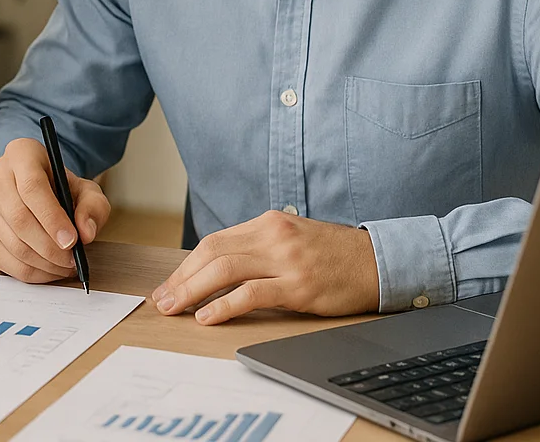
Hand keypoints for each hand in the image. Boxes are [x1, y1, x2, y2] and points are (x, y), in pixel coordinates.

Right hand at [0, 137, 110, 282]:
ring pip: (13, 244)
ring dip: (45, 263)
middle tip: (73, 260)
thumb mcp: (86, 190)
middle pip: (20, 219)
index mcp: (20, 154)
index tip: (72, 241)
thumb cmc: (60, 190)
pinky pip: (5, 263)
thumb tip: (85, 232)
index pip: (32, 188)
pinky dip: (32, 273)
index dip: (52, 218)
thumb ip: (93, 206)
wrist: (37, 196)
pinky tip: (49, 269)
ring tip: (66, 265)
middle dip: (51, 247)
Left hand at [150, 210, 378, 323]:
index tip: (168, 285)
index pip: (214, 242)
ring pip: (225, 270)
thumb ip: (257, 248)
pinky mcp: (299, 285)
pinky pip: (252, 293)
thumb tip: (216, 269)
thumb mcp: (290, 239)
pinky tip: (208, 316)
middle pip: (212, 253)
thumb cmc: (332, 255)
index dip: (186, 266)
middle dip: (181, 279)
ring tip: (174, 309)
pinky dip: (224, 305)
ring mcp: (286, 260)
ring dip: (192, 291)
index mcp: (267, 223)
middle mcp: (272, 236)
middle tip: (161, 301)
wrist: (377, 261)